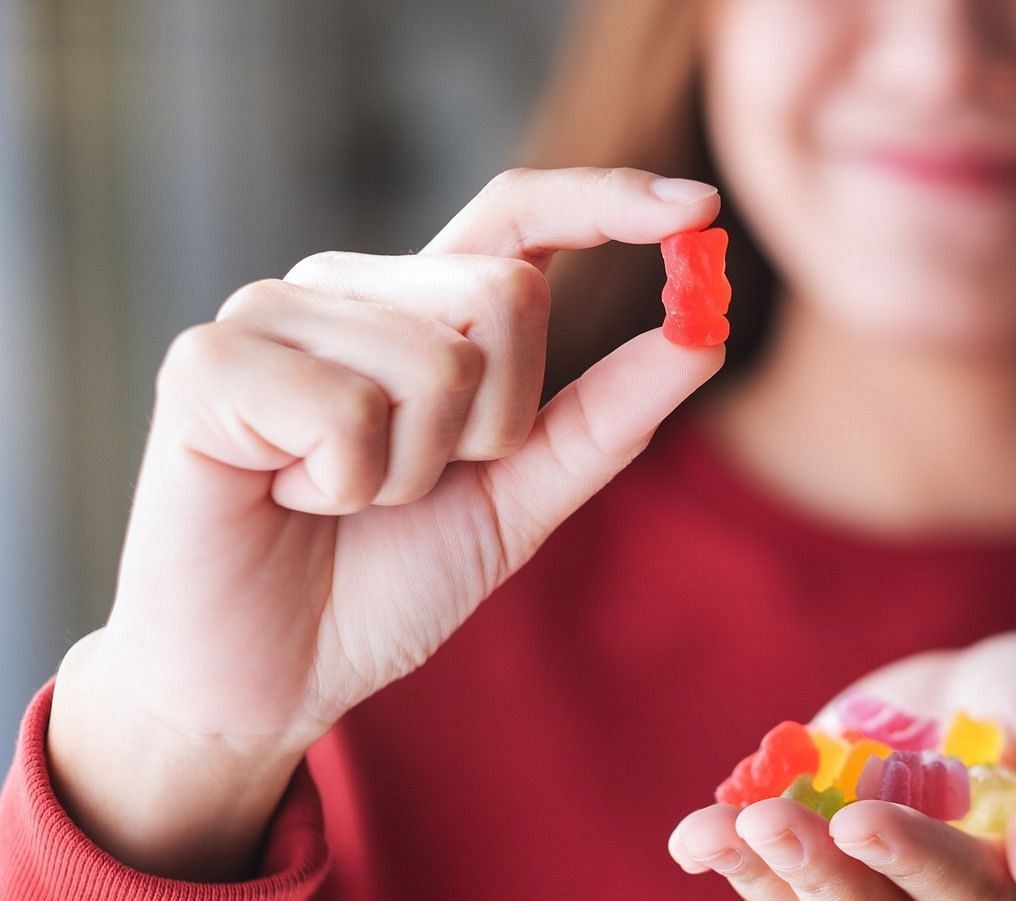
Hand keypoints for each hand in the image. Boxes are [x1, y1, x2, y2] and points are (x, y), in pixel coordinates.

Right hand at [47, 168, 724, 878]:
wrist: (269, 677)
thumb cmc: (382, 580)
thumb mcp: (520, 497)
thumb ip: (606, 417)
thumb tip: (703, 335)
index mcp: (419, 308)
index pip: (520, 215)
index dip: (609, 199)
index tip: (702, 209)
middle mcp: (347, 288)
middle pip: (505, 293)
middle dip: (496, 425)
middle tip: (416, 484)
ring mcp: (270, 314)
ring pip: (436, 363)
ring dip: (414, 472)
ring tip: (340, 499)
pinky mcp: (206, 363)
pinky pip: (349, 409)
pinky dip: (345, 485)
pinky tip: (287, 497)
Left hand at [669, 632, 1015, 899]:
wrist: (996, 687)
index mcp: (1012, 896)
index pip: (962, 899)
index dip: (912, 863)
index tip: (862, 820)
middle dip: (817, 875)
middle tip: (769, 822)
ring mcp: (871, 879)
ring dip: (758, 874)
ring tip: (706, 836)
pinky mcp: (822, 846)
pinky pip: (774, 867)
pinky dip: (731, 853)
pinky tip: (696, 836)